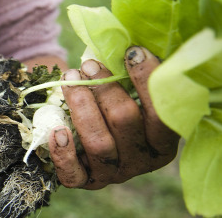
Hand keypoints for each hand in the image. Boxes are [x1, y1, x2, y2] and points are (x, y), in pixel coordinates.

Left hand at [48, 46, 179, 188]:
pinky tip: (57, 129)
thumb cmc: (115, 103)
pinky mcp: (85, 181)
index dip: (148, 81)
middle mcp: (142, 161)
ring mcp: (114, 174)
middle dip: (105, 87)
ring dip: (81, 106)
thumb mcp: (133, 92)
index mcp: (164, 141)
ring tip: (70, 79)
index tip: (131, 51)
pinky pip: (74, 175)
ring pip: (98, 143)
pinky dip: (63, 152)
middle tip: (88, 64)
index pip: (163, 114)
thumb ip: (137, 75)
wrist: (89, 130)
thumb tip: (134, 41)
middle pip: (125, 122)